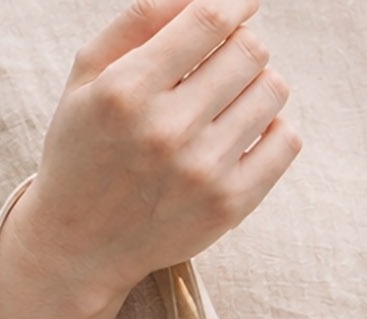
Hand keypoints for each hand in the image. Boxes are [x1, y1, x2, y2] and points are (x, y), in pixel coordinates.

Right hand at [6, 0, 301, 308]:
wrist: (79, 246)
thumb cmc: (83, 150)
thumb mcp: (88, 76)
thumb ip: (139, 21)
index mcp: (127, 91)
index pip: (209, 20)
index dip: (236, 3)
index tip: (243, 5)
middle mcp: (168, 131)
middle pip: (249, 51)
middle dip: (243, 45)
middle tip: (225, 62)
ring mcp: (203, 172)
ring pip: (272, 91)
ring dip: (259, 83)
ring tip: (231, 100)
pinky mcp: (228, 206)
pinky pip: (286, 141)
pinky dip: (275, 127)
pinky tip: (247, 132)